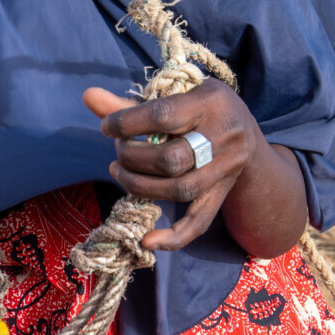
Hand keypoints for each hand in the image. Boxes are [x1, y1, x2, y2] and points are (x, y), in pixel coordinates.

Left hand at [83, 81, 307, 255]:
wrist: (246, 131)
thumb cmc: (199, 107)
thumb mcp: (173, 94)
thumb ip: (130, 102)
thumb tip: (87, 96)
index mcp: (210, 101)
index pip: (163, 115)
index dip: (128, 123)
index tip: (107, 127)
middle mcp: (224, 135)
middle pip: (171, 159)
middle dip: (133, 158)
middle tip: (119, 151)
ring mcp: (226, 168)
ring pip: (180, 190)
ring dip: (140, 186)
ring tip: (119, 172)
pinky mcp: (222, 194)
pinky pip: (199, 221)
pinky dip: (174, 237)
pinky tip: (146, 240)